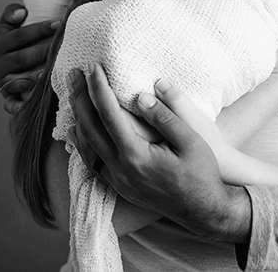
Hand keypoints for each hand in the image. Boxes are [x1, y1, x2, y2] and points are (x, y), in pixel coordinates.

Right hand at [0, 3, 58, 113]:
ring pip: (20, 81)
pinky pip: (11, 103)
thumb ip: (11, 13)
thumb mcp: (8, 24)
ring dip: (36, 78)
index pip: (20, 36)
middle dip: (44, 52)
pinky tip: (30, 104)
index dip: (39, 29)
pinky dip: (19, 106)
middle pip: (23, 58)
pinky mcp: (8, 97)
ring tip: (54, 72)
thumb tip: (21, 12)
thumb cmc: (15, 39)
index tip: (59, 23)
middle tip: (63, 47)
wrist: (7, 61)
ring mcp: (3, 82)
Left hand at [69, 65, 250, 242]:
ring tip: (75, 96)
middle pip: (89, 128)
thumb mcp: (191, 141)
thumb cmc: (201, 173)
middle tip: (74, 74)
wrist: (203, 210)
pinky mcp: (119, 186)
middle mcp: (120, 169)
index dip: (98, 88)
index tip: (93, 68)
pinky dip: (82, 141)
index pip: (108, 114)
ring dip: (78, 118)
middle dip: (80, 98)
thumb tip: (141, 96)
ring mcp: (117, 180)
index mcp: (136, 155)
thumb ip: (165, 117)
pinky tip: (80, 129)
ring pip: (85, 146)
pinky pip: (91, 161)